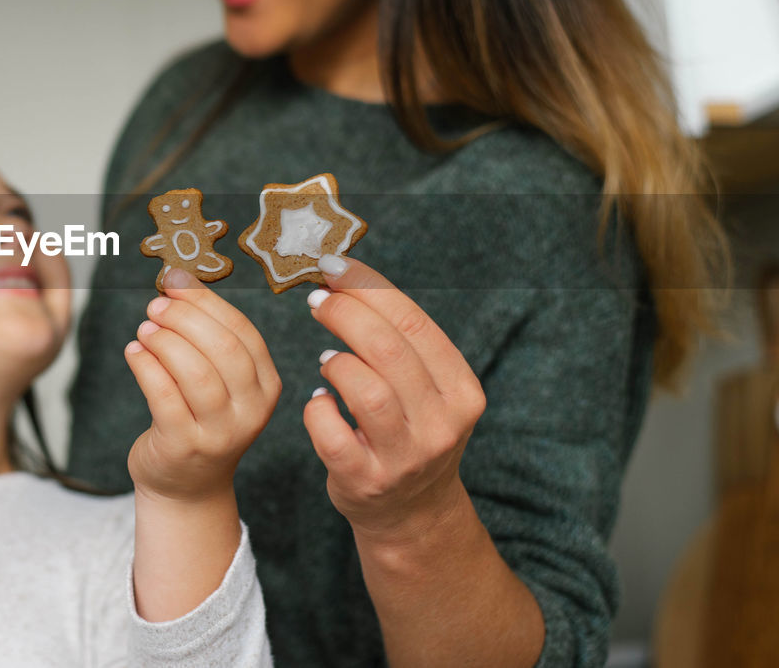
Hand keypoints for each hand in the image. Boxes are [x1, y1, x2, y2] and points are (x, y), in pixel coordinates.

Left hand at [125, 267, 281, 502]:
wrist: (187, 486)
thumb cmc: (198, 419)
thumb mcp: (220, 381)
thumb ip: (207, 336)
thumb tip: (177, 279)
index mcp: (267, 387)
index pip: (242, 331)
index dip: (206, 300)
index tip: (175, 279)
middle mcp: (251, 411)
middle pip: (223, 348)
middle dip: (185, 317)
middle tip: (156, 305)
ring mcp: (220, 433)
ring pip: (196, 372)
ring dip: (164, 341)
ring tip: (144, 329)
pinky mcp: (184, 446)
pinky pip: (164, 396)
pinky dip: (145, 366)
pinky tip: (134, 352)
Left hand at [302, 254, 485, 546]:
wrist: (411, 512)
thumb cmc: (409, 430)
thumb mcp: (425, 388)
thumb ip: (398, 340)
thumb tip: (342, 277)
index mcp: (461, 390)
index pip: (414, 323)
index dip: (368, 287)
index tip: (334, 265)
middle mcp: (442, 424)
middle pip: (388, 351)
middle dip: (344, 314)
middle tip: (317, 300)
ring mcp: (405, 457)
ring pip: (366, 391)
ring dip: (336, 363)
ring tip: (326, 359)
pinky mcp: (367, 480)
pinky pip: (332, 434)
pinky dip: (317, 410)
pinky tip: (319, 403)